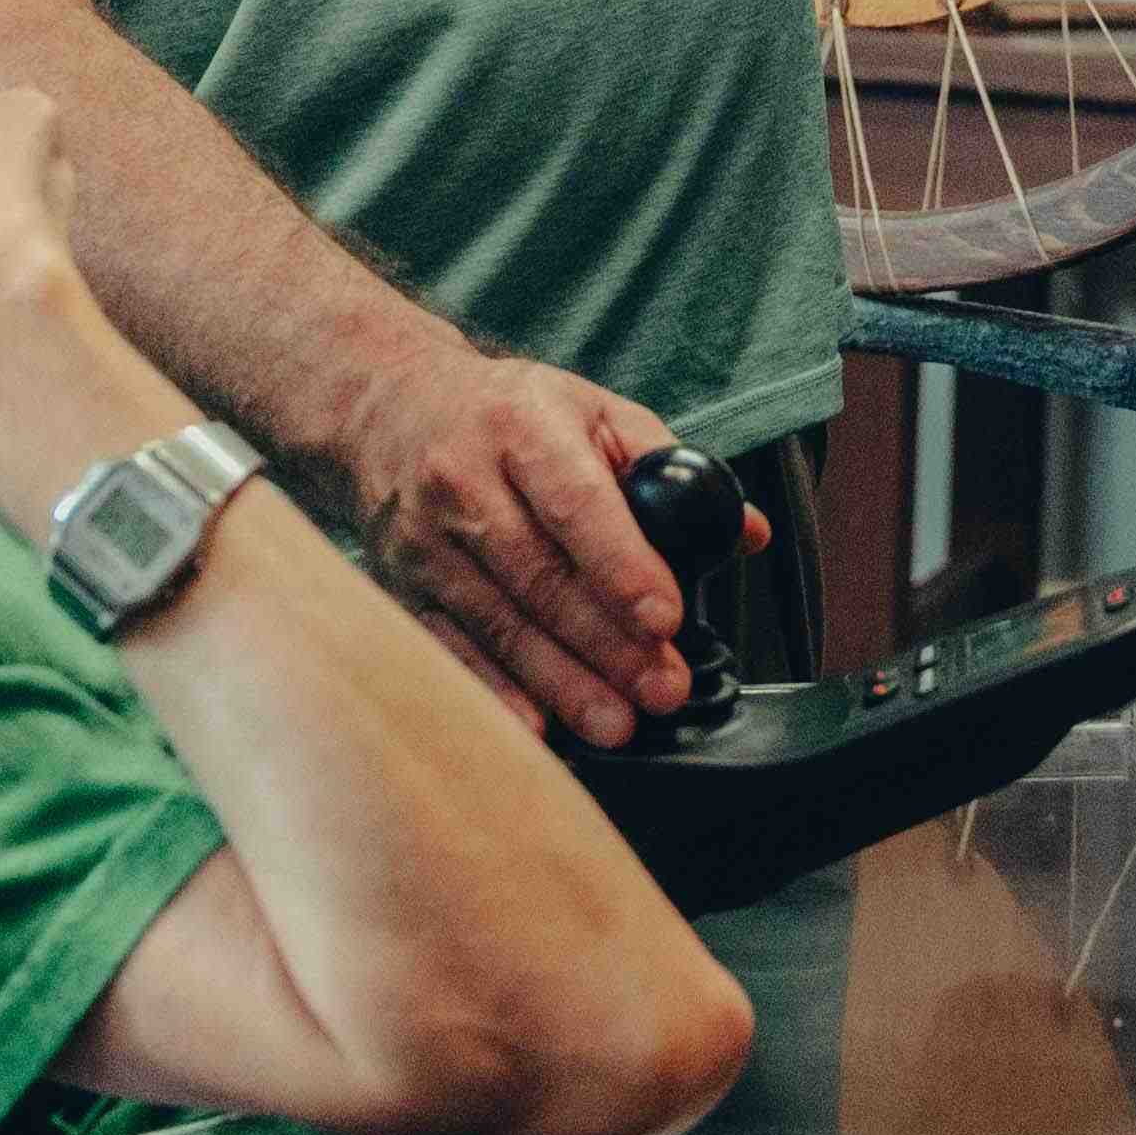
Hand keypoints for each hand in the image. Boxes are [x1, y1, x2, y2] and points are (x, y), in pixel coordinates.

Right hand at [336, 346, 719, 748]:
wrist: (390, 409)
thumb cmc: (511, 415)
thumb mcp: (592, 410)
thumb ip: (670, 468)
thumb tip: (745, 533)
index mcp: (521, 425)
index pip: (576, 502)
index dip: (622, 565)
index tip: (666, 618)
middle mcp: (462, 481)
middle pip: (539, 575)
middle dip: (607, 643)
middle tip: (663, 688)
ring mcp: (424, 540)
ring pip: (498, 623)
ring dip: (562, 682)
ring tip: (617, 722)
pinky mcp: (403, 586)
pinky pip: (451, 648)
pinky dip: (494, 692)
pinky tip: (537, 725)